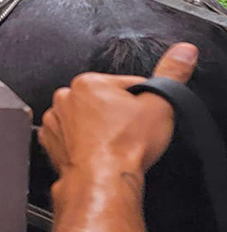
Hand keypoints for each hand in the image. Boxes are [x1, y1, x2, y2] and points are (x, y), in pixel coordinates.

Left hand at [38, 43, 197, 181]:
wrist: (102, 180)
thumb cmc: (125, 146)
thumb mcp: (160, 104)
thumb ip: (171, 73)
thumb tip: (183, 51)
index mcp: (88, 82)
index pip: (123, 85)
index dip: (140, 102)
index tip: (142, 117)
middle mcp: (65, 97)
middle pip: (101, 102)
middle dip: (115, 114)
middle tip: (128, 133)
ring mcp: (54, 121)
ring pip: (83, 120)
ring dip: (96, 129)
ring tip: (111, 144)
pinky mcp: (49, 143)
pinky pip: (68, 138)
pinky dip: (80, 144)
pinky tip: (95, 152)